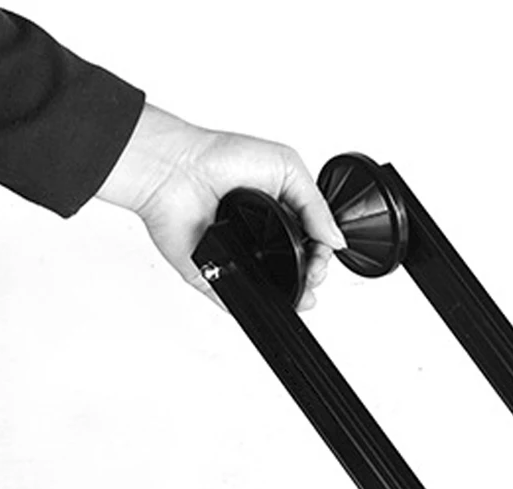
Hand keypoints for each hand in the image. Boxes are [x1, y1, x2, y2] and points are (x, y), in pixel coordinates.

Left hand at [96, 105, 345, 309]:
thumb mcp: (287, 167)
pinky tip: (273, 302)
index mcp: (279, 213)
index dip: (322, 255)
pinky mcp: (215, 276)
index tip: (323, 257)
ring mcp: (239, 259)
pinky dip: (254, 306)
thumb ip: (316, 204)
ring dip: (292, 297)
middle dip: (312, 278)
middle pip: (296, 271)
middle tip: (313, 273)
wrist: (176, 171)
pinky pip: (238, 301)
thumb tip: (336, 239)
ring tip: (302, 292)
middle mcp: (259, 238)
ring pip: (272, 291)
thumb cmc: (220, 158)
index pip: (311, 244)